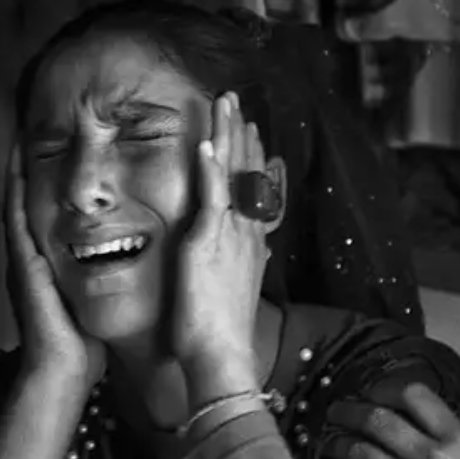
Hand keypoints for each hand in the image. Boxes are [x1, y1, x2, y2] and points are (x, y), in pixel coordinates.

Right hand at [5, 145, 103, 386]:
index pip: (42, 218)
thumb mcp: (90, 304)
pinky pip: (15, 218)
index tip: (51, 157)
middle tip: (28, 135)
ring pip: (15, 204)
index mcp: (44, 267)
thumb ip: (98, 284)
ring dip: (16, 171)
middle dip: (25, 171)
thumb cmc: (81, 345)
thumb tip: (123, 269)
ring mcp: (20, 260)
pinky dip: (14, 189)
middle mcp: (28, 259)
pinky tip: (18, 164)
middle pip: (25, 204)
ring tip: (20, 137)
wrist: (61, 371)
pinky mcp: (22, 264)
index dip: (43, 187)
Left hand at [172, 94, 270, 386]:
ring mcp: (229, 236)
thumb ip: (237, 267)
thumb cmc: (221, 333)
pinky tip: (206, 145)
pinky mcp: (207, 245)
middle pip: (247, 172)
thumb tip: (244, 256)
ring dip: (227, 136)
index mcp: (250, 244)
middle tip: (236, 102)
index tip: (250, 130)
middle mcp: (245, 234)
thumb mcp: (233, 291)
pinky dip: (210, 170)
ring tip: (225, 103)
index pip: (253, 189)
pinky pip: (211, 199)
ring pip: (232, 175)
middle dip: (241, 134)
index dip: (251, 156)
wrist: (223, 356)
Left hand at [320, 384, 459, 458]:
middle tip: (337, 408)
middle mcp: (427, 456)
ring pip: (358, 450)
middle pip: (378, 419)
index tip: (375, 392)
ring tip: (332, 440)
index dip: (389, 388)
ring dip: (338, 442)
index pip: (415, 397)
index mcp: (456, 441)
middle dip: (350, 409)